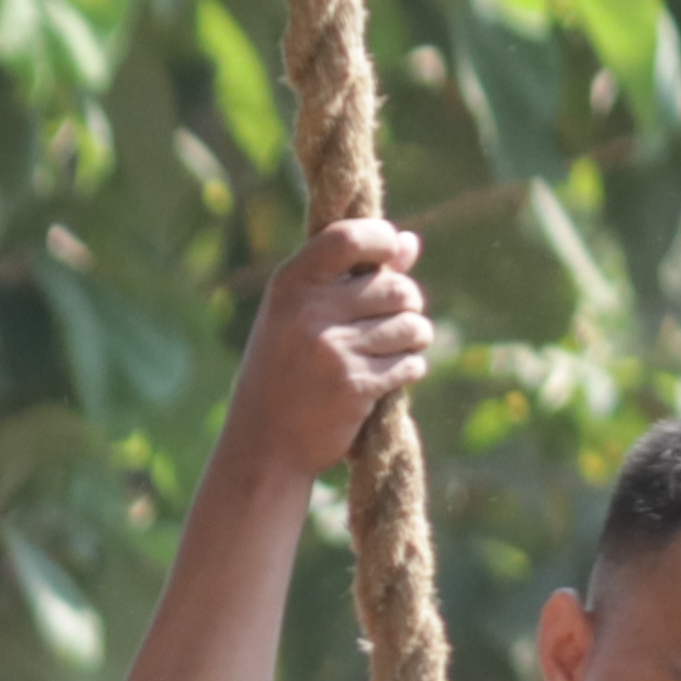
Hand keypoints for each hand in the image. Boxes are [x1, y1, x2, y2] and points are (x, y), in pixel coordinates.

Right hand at [229, 218, 433, 478]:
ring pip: (410, 326)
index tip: (391, 250)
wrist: (264, 443)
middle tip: (402, 317)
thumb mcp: (303, 314)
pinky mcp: (355, 386)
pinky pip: (409, 363)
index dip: (381, 238)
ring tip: (403, 345)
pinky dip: (411, 367)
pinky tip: (395, 374)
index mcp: (291, 284)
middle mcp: (310, 311)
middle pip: (394, 288)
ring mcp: (333, 349)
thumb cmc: (285, 371)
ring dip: (416, 337)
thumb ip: (354, 276)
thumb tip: (409, 242)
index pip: (348, 237)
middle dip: (409, 302)